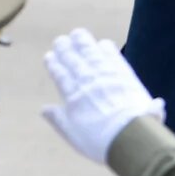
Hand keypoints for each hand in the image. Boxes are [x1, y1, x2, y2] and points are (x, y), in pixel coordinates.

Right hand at [40, 29, 162, 162]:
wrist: (130, 137)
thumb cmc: (99, 142)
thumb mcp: (72, 134)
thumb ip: (58, 119)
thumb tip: (44, 109)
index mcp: (73, 97)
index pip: (60, 75)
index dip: (54, 65)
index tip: (49, 56)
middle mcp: (88, 82)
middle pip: (74, 61)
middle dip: (66, 49)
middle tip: (60, 39)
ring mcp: (107, 77)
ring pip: (92, 55)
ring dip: (84, 43)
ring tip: (77, 33)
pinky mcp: (126, 76)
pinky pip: (114, 58)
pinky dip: (107, 50)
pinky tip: (103, 43)